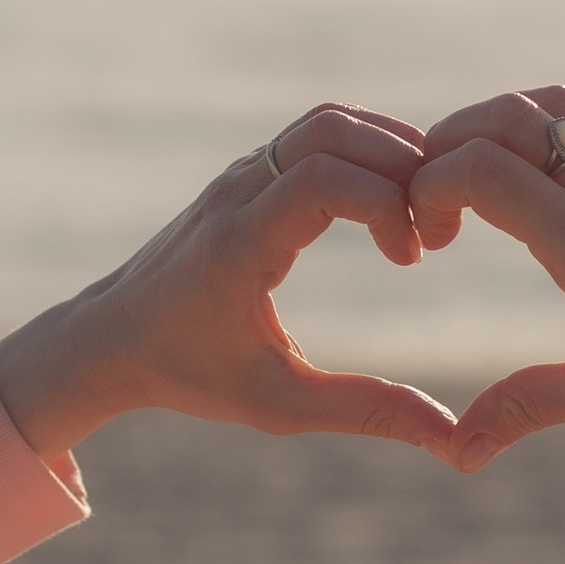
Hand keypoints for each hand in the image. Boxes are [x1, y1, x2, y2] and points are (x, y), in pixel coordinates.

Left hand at [0, 107, 461, 463]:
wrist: (112, 338)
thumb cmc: (191, 375)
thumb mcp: (279, 405)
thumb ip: (364, 412)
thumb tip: (451, 441)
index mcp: (239, 244)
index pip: (324, 179)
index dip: (387, 205)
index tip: (412, 259)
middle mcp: (237, 193)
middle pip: (333, 131)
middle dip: (400, 165)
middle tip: (431, 228)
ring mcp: (239, 174)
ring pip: (325, 122)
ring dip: (386, 148)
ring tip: (419, 209)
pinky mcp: (246, 172)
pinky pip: (312, 134)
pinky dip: (362, 149)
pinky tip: (390, 201)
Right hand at [410, 85, 564, 468]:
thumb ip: (527, 408)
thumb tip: (457, 452)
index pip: (481, 168)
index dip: (428, 188)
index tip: (426, 242)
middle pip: (506, 117)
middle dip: (447, 146)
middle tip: (435, 209)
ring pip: (555, 104)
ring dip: (501, 124)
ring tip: (481, 182)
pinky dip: (558, 122)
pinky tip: (551, 173)